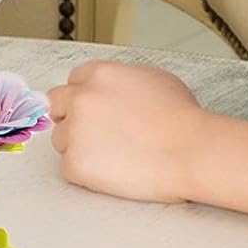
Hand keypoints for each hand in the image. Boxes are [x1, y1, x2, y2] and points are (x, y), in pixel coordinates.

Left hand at [47, 61, 209, 203]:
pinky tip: (113, 171)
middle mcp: (81, 98)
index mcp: (99, 74)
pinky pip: (69, 167)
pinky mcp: (75, 163)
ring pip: (62, 138)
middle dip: (71, 117)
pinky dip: (86, 172)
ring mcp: (75, 131)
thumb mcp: (154, 79)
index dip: (84, 96)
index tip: (93, 110)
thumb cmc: (182, 120)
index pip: (72, 82)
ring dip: (80, 146)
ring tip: (114, 155)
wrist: (191, 152)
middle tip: (94, 133)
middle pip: (56, 105)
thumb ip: (122, 80)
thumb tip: (112, 90)